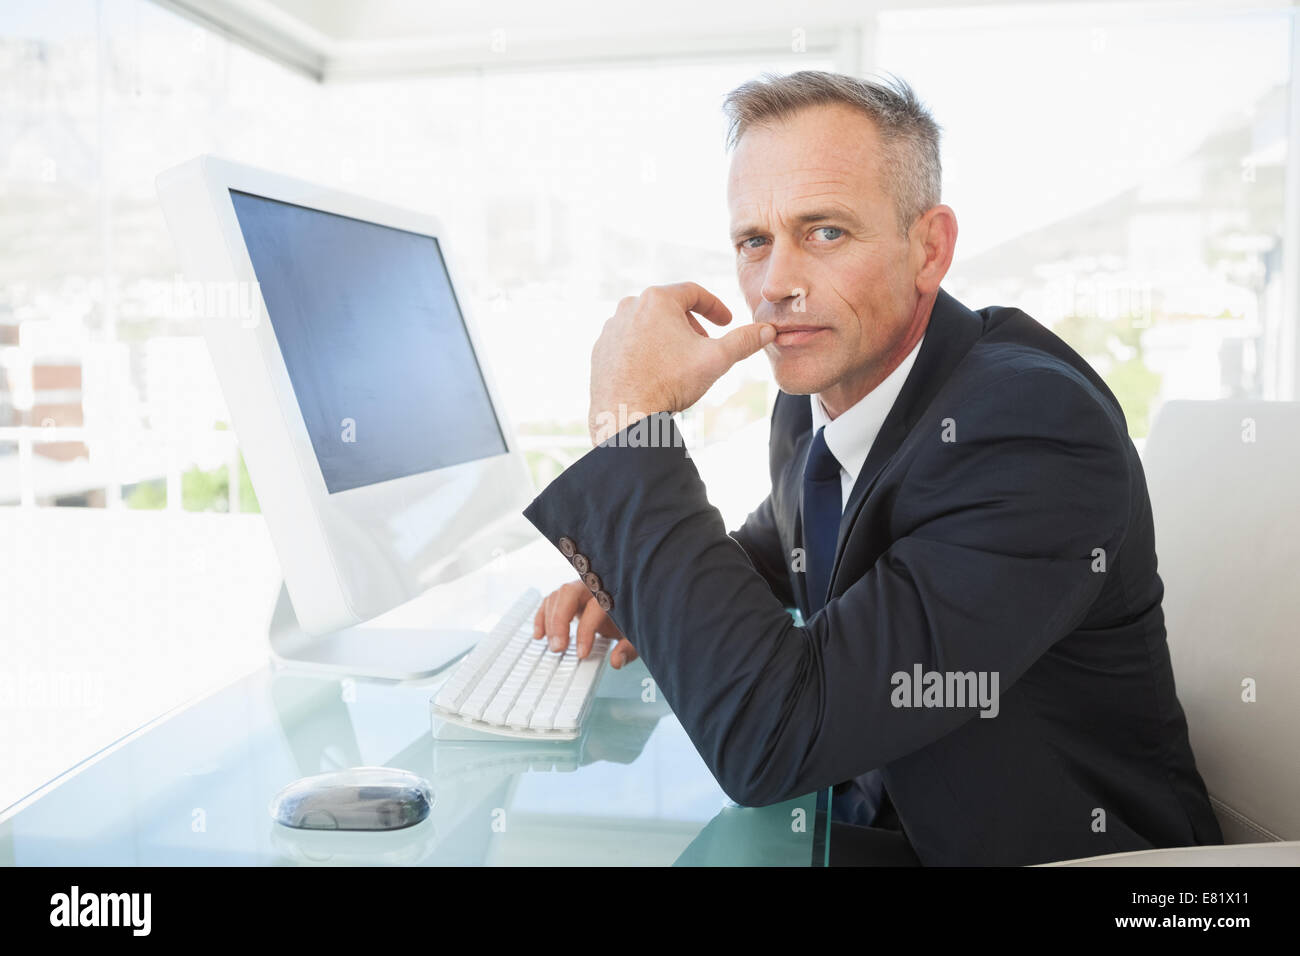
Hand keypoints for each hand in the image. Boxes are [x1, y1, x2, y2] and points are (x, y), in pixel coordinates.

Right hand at [532, 580, 638, 668]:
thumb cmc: (630, 619)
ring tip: (554, 647)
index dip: (585, 632)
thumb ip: (629, 648)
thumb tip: (617, 661)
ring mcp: (578, 590)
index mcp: (611, 594)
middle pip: (568, 593)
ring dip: (550, 621)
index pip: (594, 608)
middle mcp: (592, 587)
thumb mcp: (635, 635)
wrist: (628, 604)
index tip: (582, 654)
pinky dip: (541, 617)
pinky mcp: (567, 598)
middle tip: (558, 647)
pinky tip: (539, 636)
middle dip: (559, 620)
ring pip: (557, 596)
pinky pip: (549, 602)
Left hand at [588, 282, 775, 443]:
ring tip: (681, 359)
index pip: (694, 292)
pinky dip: (646, 350)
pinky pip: (629, 342)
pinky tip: (657, 371)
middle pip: (669, 307)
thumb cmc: (670, 382)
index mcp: (657, 299)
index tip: (727, 322)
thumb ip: (744, 341)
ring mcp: (612, 327)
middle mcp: (629, 306)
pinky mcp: (600, 349)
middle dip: (691, 323)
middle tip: (706, 343)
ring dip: (668, 336)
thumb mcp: (716, 359)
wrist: (625, 414)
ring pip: (648, 324)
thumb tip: (768, 331)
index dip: (715, 307)